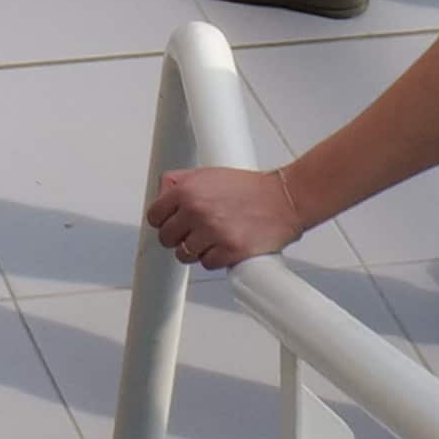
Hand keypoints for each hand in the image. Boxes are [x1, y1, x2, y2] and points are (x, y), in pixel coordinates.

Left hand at [146, 163, 308, 272]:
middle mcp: (196, 210)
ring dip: (197, 251)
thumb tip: (161, 194)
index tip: (174, 224)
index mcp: (187, 190)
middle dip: (179, 238)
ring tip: (213, 239)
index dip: (164, 222)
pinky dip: (216, 259)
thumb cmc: (250, 188)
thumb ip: (179, 182)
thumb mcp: (208, 174)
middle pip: (166, 238)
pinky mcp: (229, 250)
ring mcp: (212, 231)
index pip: (154, 216)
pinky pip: (207, 264)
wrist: (284, 199)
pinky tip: (226, 246)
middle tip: (195, 233)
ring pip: (185, 254)